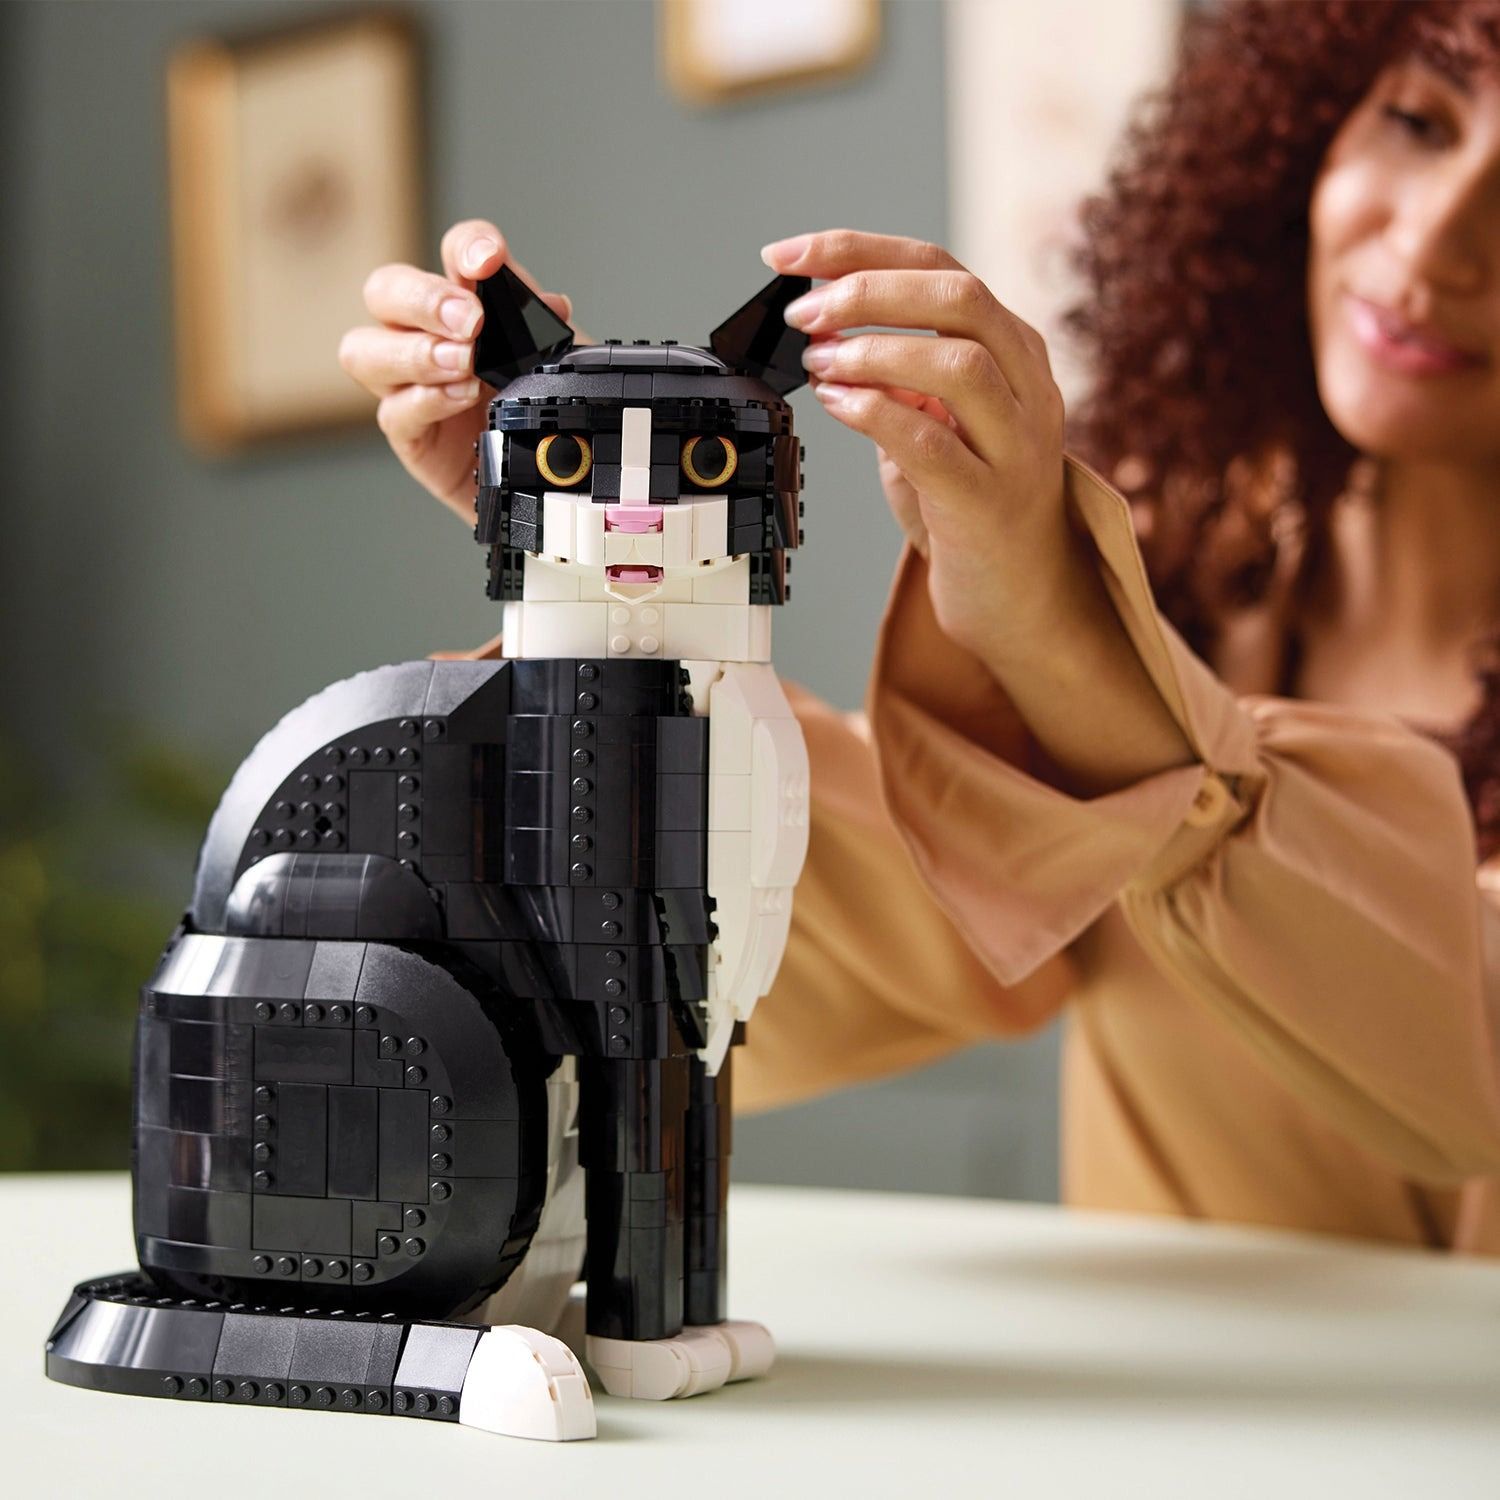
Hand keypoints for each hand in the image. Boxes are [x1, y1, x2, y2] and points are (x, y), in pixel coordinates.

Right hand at [339, 219, 574, 521]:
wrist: (551, 478)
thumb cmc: (545, 411)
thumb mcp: (558, 363)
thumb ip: (544, 327)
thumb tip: (548, 303)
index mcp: (468, 304)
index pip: (452, 254)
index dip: (467, 247)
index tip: (488, 260)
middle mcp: (427, 336)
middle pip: (385, 290)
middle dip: (425, 300)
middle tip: (471, 322)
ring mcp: (409, 385)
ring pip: (365, 350)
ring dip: (415, 352)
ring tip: (464, 365)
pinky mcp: (410, 434)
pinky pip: (393, 411)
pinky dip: (426, 400)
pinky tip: (459, 397)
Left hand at [759, 229, 1070, 661]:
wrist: (1021, 593)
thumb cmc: (972, 502)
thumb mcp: (937, 419)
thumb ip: (895, 373)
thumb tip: (819, 327)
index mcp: (1015, 349)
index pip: (941, 267)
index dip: (860, 250)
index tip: (790, 255)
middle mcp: (1029, 385)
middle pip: (959, 297)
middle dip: (868, 290)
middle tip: (804, 312)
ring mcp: (1017, 444)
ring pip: (958, 363)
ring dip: (873, 352)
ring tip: (819, 362)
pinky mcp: (990, 501)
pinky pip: (933, 443)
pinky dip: (876, 414)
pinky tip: (837, 407)